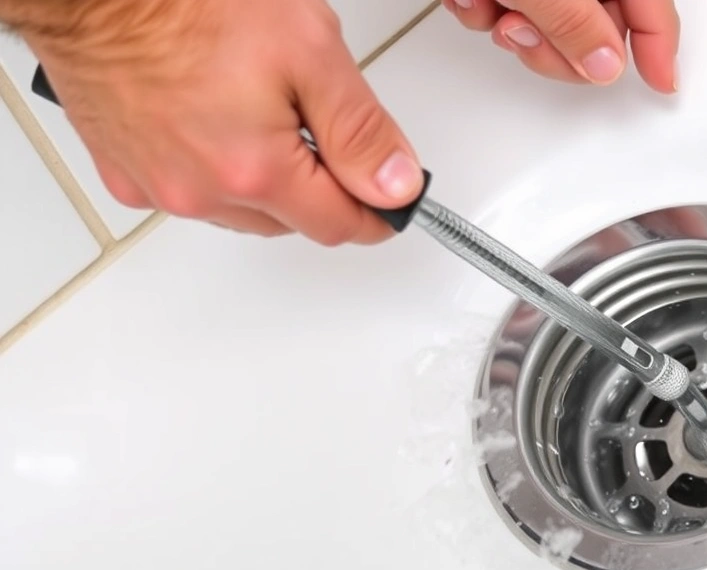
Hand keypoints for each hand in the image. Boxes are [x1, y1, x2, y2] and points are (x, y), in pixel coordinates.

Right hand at [17, 0, 422, 244]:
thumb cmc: (189, 2)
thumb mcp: (309, 53)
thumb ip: (360, 130)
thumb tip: (396, 185)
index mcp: (254, 171)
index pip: (338, 225)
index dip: (377, 214)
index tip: (392, 201)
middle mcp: (202, 194)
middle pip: (292, 222)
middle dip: (322, 191)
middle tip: (326, 135)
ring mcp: (158, 188)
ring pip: (243, 214)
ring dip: (269, 185)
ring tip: (266, 118)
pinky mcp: (125, 175)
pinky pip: (193, 195)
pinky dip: (218, 174)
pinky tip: (219, 127)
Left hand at [443, 0, 679, 93]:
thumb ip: (573, 22)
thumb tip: (606, 64)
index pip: (651, 5)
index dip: (657, 46)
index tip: (661, 82)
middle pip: (597, 24)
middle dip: (556, 45)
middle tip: (525, 38)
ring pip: (547, 23)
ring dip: (508, 27)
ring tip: (486, 2)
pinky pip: (507, 7)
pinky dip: (482, 8)